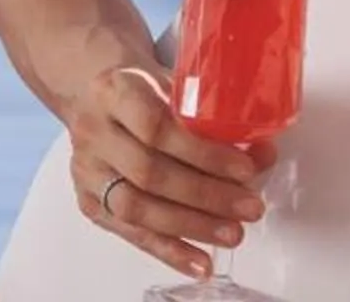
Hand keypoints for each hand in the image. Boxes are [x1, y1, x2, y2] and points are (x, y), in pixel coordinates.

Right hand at [65, 63, 273, 280]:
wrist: (93, 95)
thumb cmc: (142, 91)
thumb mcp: (173, 87)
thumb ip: (212, 119)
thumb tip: (262, 155)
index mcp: (114, 90)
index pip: (156, 126)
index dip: (203, 153)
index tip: (244, 169)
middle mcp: (94, 130)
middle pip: (149, 172)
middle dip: (206, 196)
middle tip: (248, 207)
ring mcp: (87, 168)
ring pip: (136, 207)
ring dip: (191, 226)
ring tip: (232, 233)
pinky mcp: (89, 201)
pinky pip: (130, 233)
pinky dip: (169, 251)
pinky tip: (200, 261)